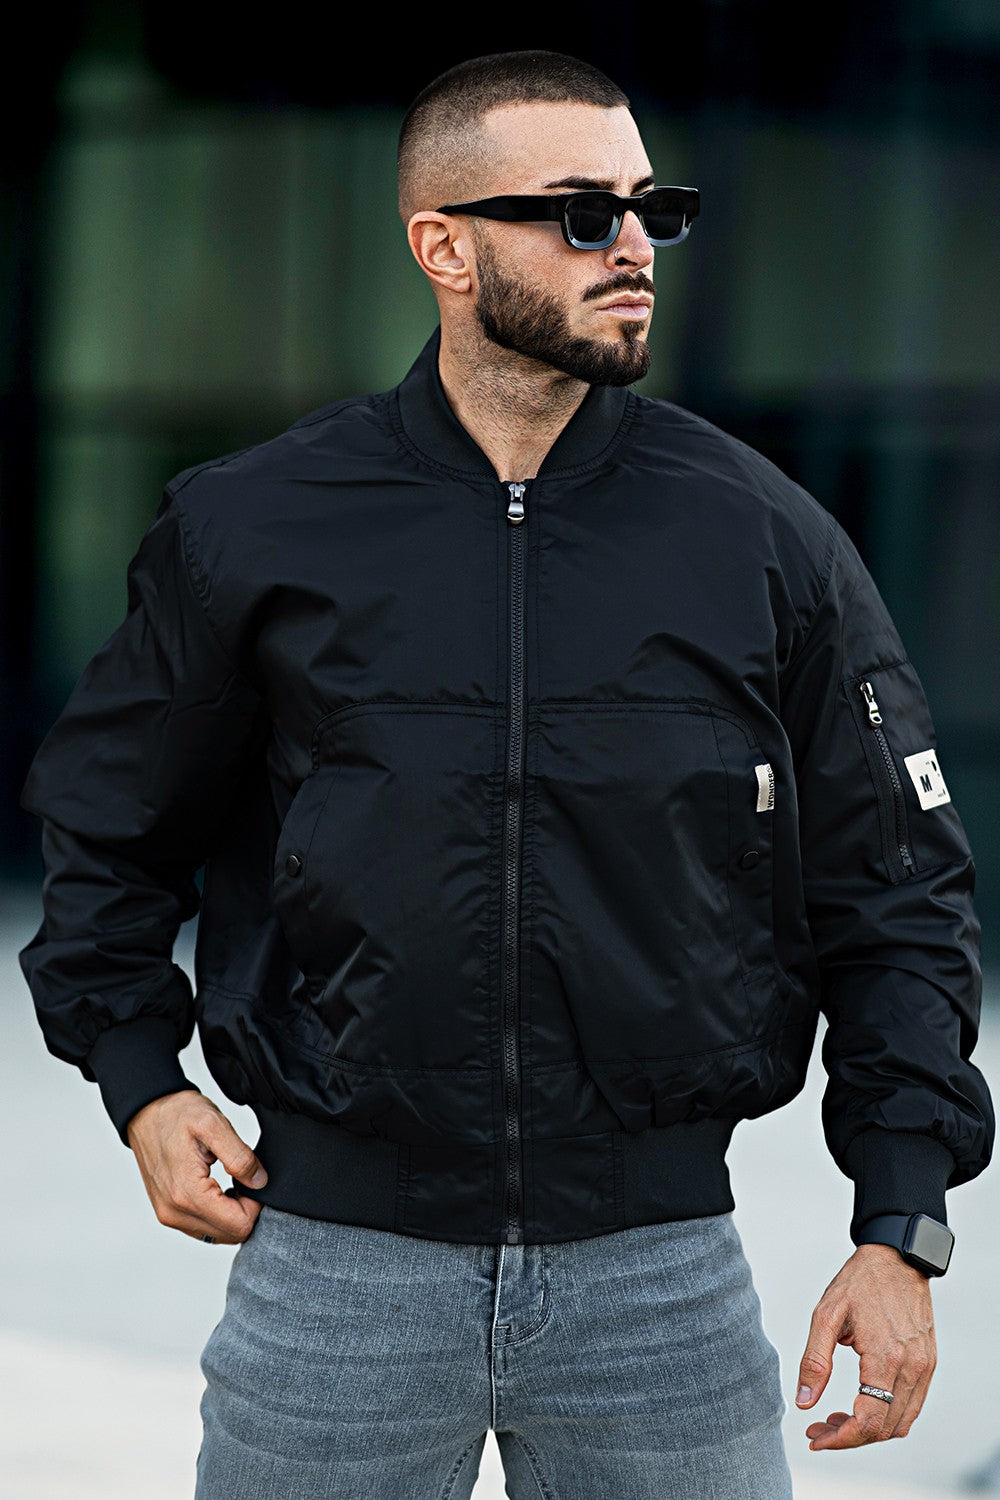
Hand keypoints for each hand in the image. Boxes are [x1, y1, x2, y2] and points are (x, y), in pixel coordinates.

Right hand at [126, 1090, 267, 1244]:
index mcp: (187, 1193)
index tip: (253, 1180)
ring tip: (231, 1182)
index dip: (255, 1205)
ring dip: (231, 1214)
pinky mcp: (168, 1213)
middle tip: (244, 1179)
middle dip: (245, 1210)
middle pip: (229, 1234)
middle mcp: (174, 1212)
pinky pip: (203, 1228)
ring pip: (217, 1235)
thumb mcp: (213, 1124)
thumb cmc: (177, 1114)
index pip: (238, 1225)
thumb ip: (239, 1156)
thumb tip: (258, 1182)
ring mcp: (169, 1215)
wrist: (147, 1113)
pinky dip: (217, 1215)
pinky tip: (219, 1190)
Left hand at [795, 1243, 935, 1448]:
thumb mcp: (826, 1314)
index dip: (840, 1438)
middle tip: (819, 1429)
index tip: (815, 1437)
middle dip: (849, 1437)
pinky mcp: (929, 1363)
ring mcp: (924, 1367)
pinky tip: (861, 1404)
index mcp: (886, 1358)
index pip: (868, 1421)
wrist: (897, 1258)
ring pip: (900, 1423)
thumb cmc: (860, 1281)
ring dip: (868, 1430)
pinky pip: (911, 1405)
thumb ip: (814, 1361)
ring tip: (836, 1419)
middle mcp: (912, 1368)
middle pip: (884, 1429)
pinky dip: (887, 1416)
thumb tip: (804, 1402)